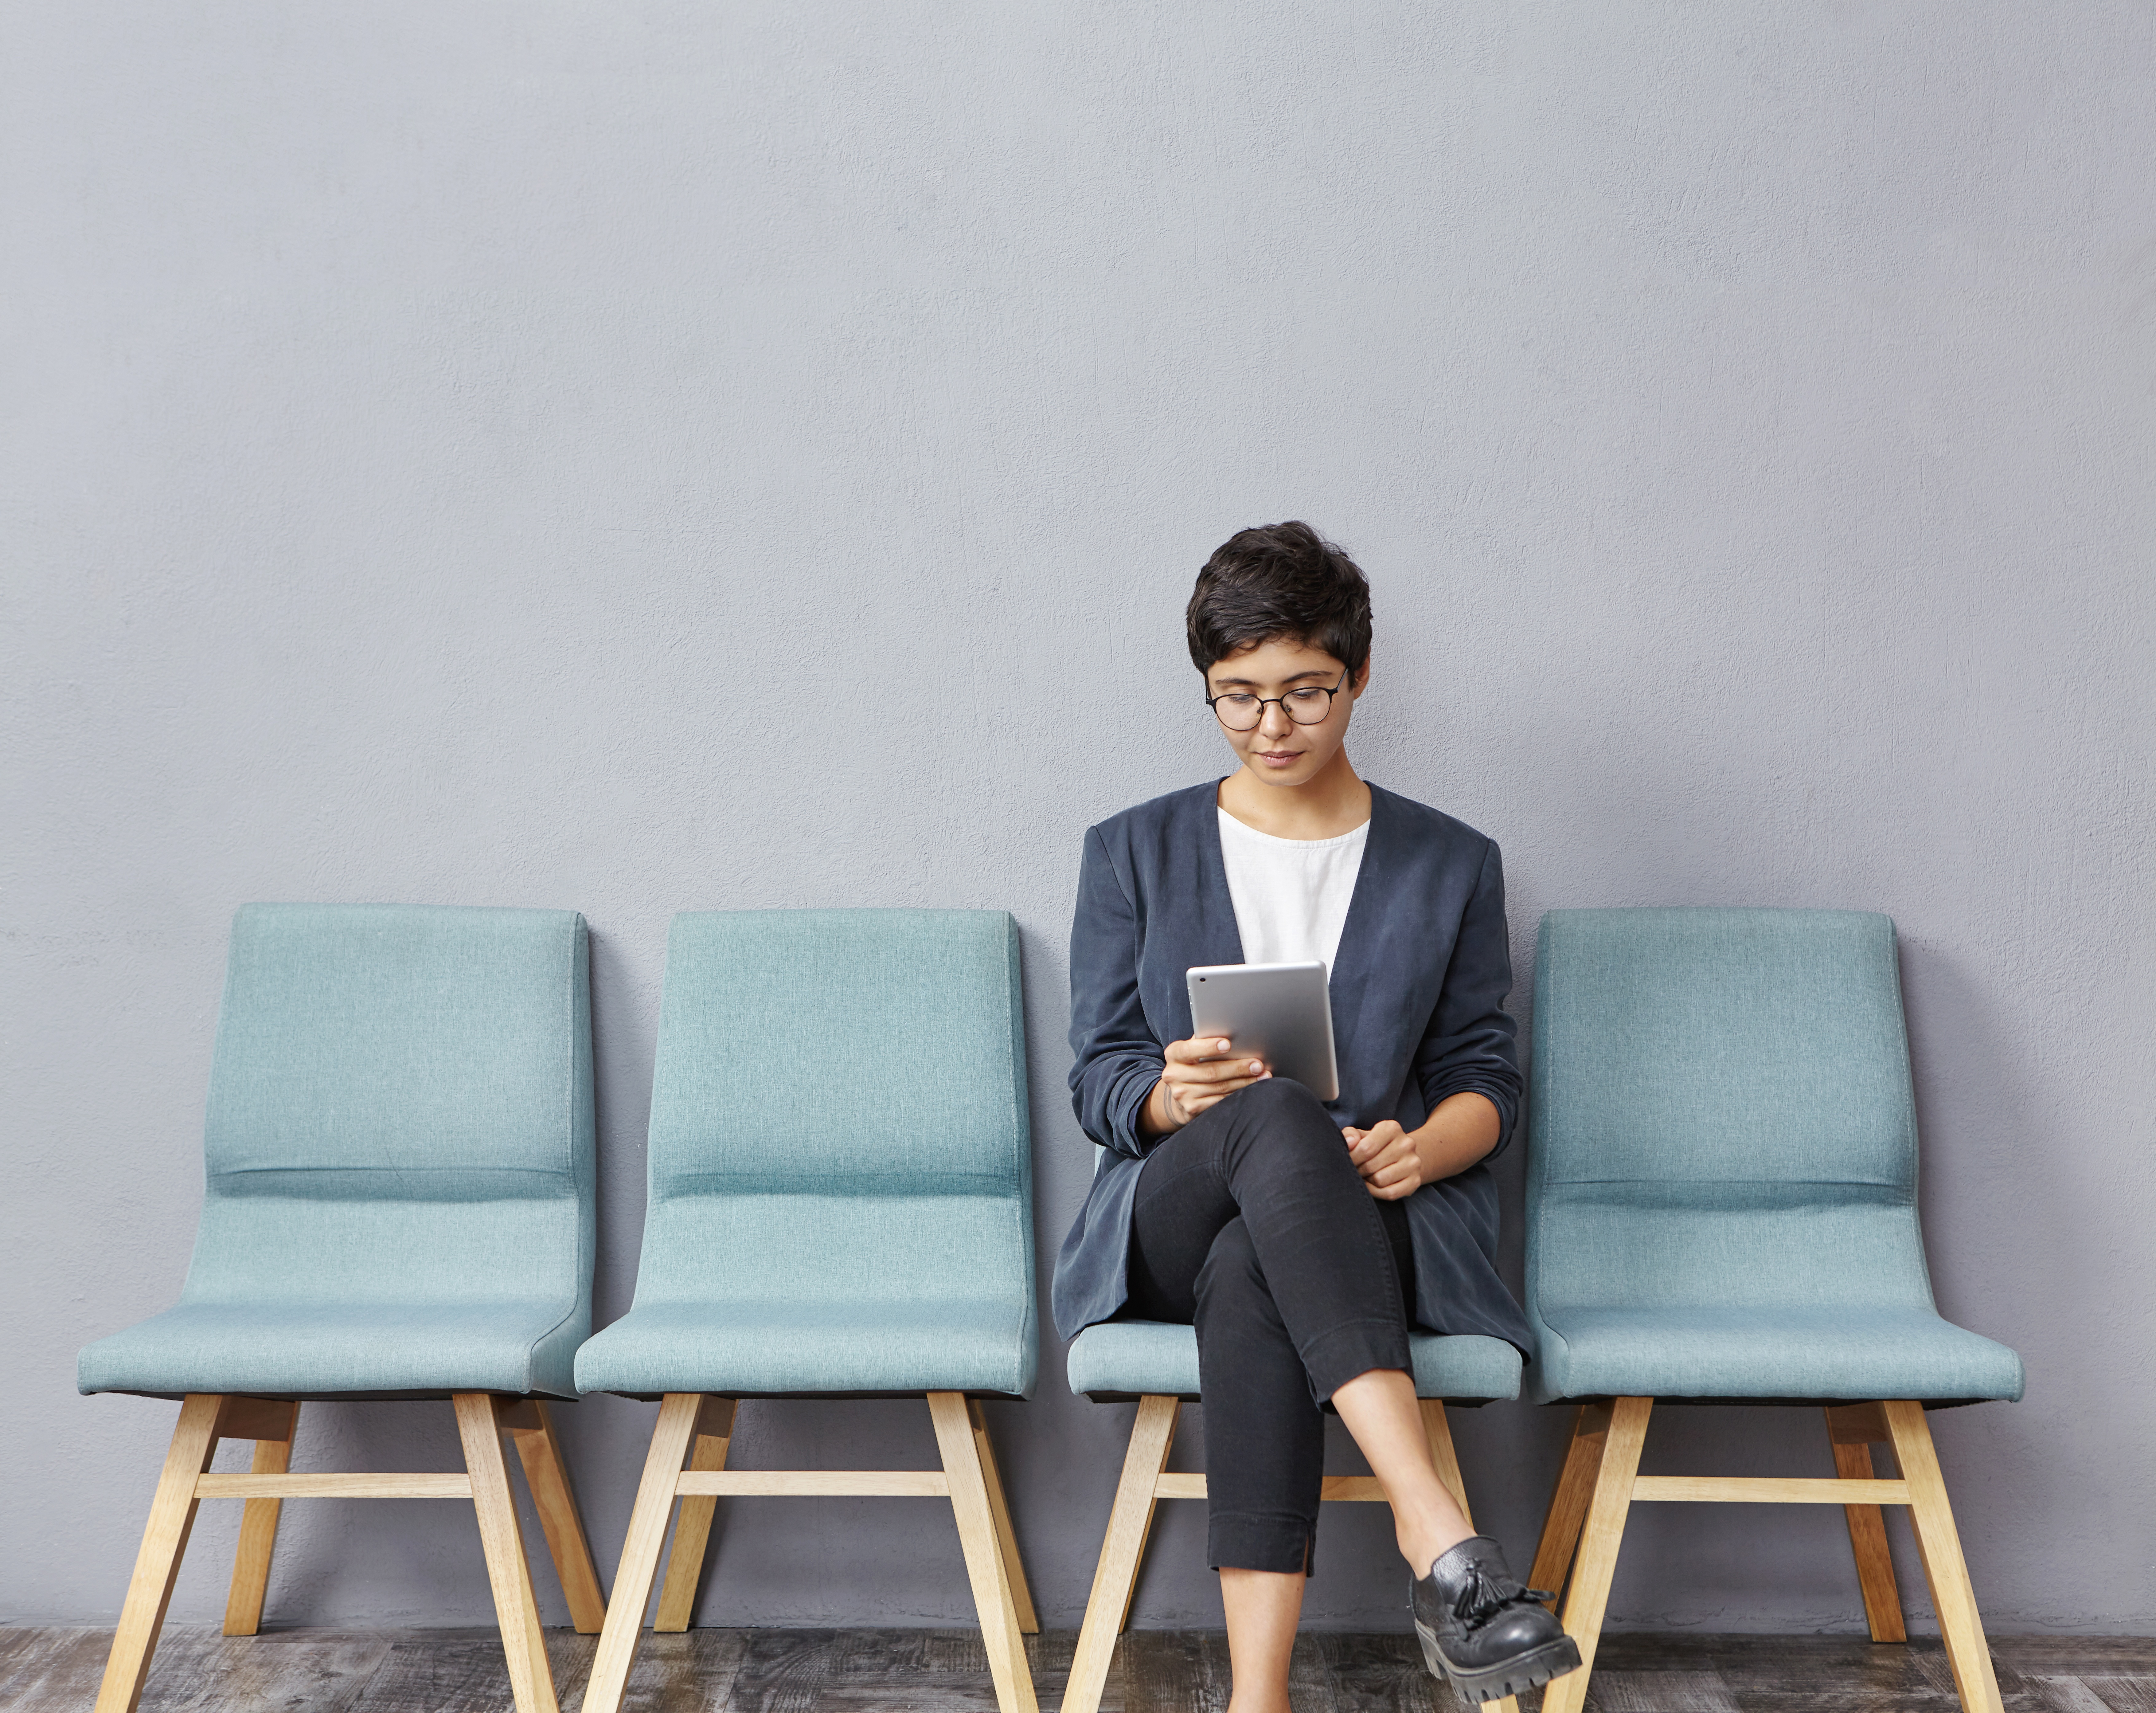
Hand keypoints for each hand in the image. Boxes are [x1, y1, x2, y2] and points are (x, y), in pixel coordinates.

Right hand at [1147, 1036, 1269, 1133]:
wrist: (1181, 1094)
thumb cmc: (1194, 1064)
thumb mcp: (1194, 1050)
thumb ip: (1206, 1041)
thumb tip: (1233, 1033)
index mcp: (1174, 1054)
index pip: (1189, 1049)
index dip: (1208, 1047)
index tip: (1228, 1044)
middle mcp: (1174, 1075)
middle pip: (1210, 1071)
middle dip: (1237, 1068)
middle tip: (1257, 1064)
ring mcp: (1182, 1094)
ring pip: (1219, 1088)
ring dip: (1244, 1082)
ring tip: (1262, 1076)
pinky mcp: (1192, 1109)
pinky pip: (1220, 1101)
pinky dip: (1238, 1095)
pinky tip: (1251, 1090)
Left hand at [1342, 1119, 1422, 1199]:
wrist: (1403, 1155)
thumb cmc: (1376, 1145)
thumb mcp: (1362, 1135)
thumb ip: (1350, 1135)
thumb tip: (1348, 1143)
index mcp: (1392, 1128)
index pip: (1366, 1148)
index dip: (1352, 1158)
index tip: (1348, 1160)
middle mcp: (1406, 1144)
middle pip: (1371, 1166)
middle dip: (1358, 1170)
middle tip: (1356, 1170)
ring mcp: (1413, 1163)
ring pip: (1380, 1180)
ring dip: (1368, 1182)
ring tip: (1366, 1176)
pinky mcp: (1416, 1181)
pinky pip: (1390, 1193)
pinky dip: (1377, 1193)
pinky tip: (1373, 1186)